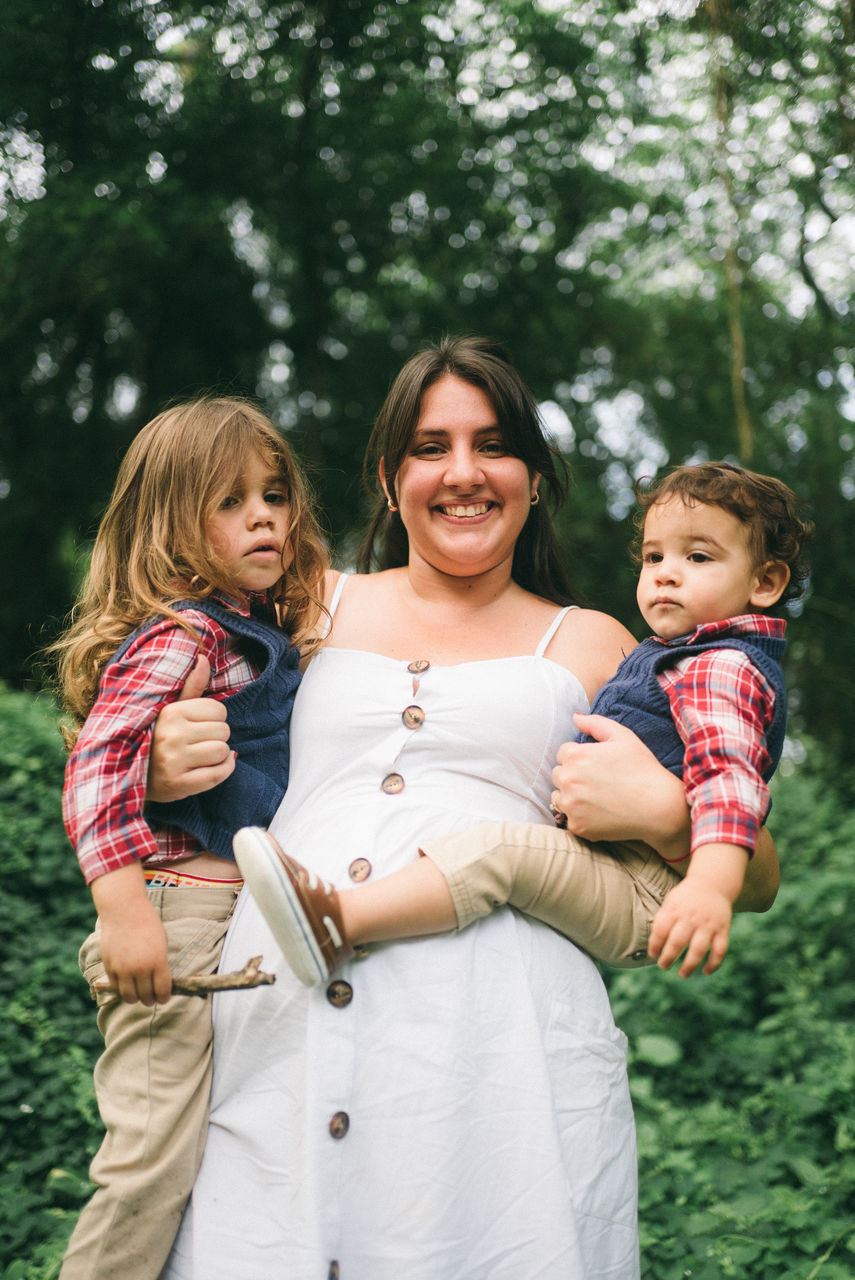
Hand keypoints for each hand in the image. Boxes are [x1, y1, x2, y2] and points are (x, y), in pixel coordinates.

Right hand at [100, 904, 171, 1004]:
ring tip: (139, 995)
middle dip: (150, 1000)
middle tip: (151, 999)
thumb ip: (161, 964)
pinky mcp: (109, 967)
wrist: (124, 911)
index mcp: (158, 961)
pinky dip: (122, 990)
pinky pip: (116, 987)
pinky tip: (127, 986)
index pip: (162, 991)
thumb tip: (160, 984)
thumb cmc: (147, 925)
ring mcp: (123, 968)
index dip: (164, 998)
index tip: (164, 999)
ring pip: (129, 997)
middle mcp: (140, 967)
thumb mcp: (161, 943)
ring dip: (135, 999)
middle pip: (146, 996)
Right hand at [146, 655, 234, 801]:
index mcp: (171, 713)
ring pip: (223, 751)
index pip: (218, 709)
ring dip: (220, 753)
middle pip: (224, 731)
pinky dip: (224, 769)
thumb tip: (204, 658)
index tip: (200, 723)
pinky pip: (219, 774)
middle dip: (217, 735)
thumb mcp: (169, 709)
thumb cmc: (156, 736)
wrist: (128, 774)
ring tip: (204, 754)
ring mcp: (174, 762)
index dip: (214, 717)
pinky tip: (213, 766)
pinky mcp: (179, 785)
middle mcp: (172, 736)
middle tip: (200, 740)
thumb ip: (191, 685)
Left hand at [551, 713, 688, 853]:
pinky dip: (580, 817)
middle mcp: (568, 780)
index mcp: (576, 755)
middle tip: (598, 781)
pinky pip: (569, 819)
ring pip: (559, 797)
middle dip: (573, 775)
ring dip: (571, 796)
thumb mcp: (623, 736)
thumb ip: (595, 723)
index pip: (563, 753)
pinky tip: (600, 813)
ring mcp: (571, 805)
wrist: (659, 807)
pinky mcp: (577, 826)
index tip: (597, 765)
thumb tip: (575, 718)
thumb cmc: (643, 768)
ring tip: (597, 797)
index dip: (580, 757)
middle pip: (558, 775)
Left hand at [647, 876, 733, 977]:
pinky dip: (714, 964)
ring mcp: (708, 925)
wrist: (712, 883)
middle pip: (677, 942)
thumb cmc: (686, 897)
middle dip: (668, 957)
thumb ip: (663, 920)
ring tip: (682, 974)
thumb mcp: (670, 902)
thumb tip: (654, 945)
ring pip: (699, 950)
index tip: (653, 954)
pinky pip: (719, 950)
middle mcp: (691, 918)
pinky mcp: (722, 930)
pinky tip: (705, 971)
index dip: (655, 945)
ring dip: (689, 965)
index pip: (660, 930)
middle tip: (663, 966)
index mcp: (675, 910)